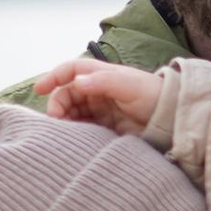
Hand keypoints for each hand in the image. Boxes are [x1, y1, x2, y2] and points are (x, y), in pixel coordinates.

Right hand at [39, 56, 162, 133]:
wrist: (172, 119)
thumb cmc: (152, 95)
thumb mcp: (128, 85)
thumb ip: (103, 82)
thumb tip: (76, 83)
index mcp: (100, 75)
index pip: (70, 71)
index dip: (53, 77)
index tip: (39, 90)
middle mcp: (96, 91)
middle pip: (67, 94)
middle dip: (57, 105)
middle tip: (56, 121)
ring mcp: (99, 110)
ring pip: (72, 113)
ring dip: (64, 121)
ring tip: (62, 132)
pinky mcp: (103, 129)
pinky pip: (82, 129)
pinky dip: (73, 133)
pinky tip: (71, 139)